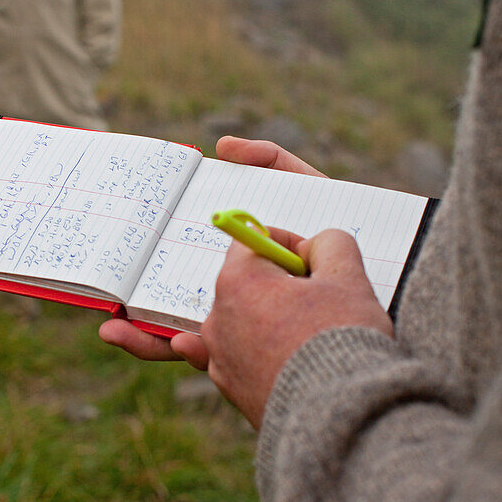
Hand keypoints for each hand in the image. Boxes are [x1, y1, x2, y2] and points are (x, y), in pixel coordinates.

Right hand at [98, 135, 323, 363]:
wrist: (393, 277)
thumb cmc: (345, 234)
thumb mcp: (306, 188)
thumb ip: (269, 162)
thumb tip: (222, 147)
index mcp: (240, 267)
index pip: (181, 270)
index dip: (149, 267)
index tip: (124, 257)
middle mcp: (239, 302)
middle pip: (176, 309)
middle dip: (139, 315)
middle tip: (109, 317)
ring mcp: (250, 329)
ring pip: (192, 338)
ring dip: (151, 338)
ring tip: (117, 332)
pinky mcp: (264, 350)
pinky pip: (223, 355)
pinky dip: (190, 350)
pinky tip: (176, 342)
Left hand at [202, 228, 393, 429]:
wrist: (340, 417)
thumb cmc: (342, 343)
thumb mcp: (348, 277)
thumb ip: (330, 244)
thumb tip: (315, 248)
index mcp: (238, 282)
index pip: (253, 241)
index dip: (288, 244)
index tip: (314, 261)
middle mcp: (217, 318)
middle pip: (249, 283)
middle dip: (281, 284)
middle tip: (321, 301)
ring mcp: (220, 357)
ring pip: (246, 320)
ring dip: (272, 319)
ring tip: (311, 336)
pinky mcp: (230, 389)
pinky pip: (241, 356)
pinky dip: (257, 352)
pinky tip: (268, 352)